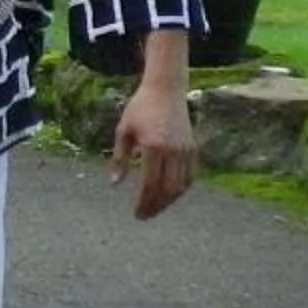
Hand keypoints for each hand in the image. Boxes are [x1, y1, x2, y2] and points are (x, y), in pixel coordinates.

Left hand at [111, 77, 197, 219]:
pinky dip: (180, 190)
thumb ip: (120, 158)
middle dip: (156, 206)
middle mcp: (173, 151)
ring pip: (181, 186)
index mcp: (154, 147)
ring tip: (155, 209)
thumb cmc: (140, 108)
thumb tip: (114, 184)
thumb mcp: (124, 131)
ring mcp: (186, 151)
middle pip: (167, 189)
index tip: (136, 213)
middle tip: (144, 216)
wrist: (166, 90)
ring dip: (168, 201)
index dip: (143, 202)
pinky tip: (169, 195)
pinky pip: (189, 176)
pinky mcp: (193, 149)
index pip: (150, 184)